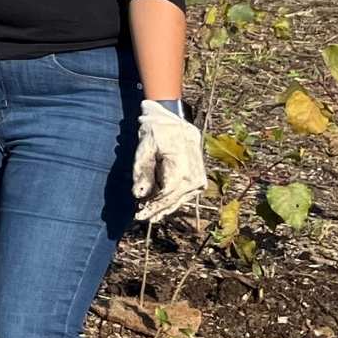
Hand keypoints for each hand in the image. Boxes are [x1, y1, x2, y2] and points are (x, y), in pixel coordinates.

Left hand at [131, 101, 204, 223]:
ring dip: (164, 208)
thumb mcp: (144, 148)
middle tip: (140, 217)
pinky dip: (172, 201)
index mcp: (182, 166)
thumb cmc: (156, 132)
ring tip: (149, 215)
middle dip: (156, 210)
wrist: (173, 120)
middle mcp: (194, 174)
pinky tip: (160, 207)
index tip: (138, 215)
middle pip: (173, 199)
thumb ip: (142, 171)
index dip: (152, 206)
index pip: (165, 194)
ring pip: (180, 199)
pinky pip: (184, 194)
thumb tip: (140, 195)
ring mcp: (199, 177)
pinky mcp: (199, 178)